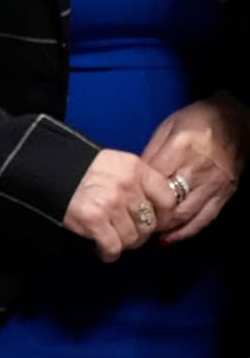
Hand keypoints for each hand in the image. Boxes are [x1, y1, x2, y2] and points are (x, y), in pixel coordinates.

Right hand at [63, 148, 177, 261]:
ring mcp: (111, 203)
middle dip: (141, 233)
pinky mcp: (94, 220)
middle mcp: (127, 185)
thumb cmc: (79, 168)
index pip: (168, 199)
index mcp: (135, 168)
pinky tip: (102, 249)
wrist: (44, 169)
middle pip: (150, 223)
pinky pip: (113, 247)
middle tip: (129, 233)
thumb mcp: (114, 164)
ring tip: (111, 239)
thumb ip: (136, 181)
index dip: (165, 216)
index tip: (156, 222)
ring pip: (132, 238)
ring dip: (123, 243)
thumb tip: (156, 210)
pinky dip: (108, 253)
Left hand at [141, 94, 248, 242]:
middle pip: (169, 201)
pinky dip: (186, 231)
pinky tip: (170, 238)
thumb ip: (151, 153)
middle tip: (129, 223)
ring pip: (186, 215)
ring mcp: (214, 184)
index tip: (121, 201)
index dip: (136, 192)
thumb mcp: (167, 127)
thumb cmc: (198, 120)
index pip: (152, 178)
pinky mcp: (225, 194)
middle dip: (148, 216)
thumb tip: (134, 176)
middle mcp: (198, 169)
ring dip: (165, 228)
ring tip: (146, 232)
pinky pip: (205, 218)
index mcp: (181, 148)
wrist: (237, 119)